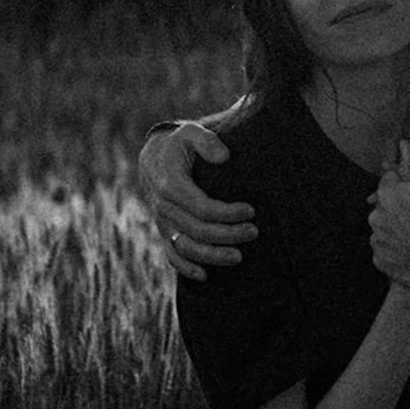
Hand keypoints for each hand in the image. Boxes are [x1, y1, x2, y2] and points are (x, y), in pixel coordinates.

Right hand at [138, 121, 256, 280]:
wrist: (155, 157)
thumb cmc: (180, 144)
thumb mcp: (191, 132)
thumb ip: (207, 141)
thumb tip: (224, 157)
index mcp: (171, 185)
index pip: (202, 207)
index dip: (228, 213)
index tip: (251, 210)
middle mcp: (164, 207)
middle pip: (198, 231)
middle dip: (228, 234)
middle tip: (254, 232)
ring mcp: (162, 222)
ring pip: (186, 248)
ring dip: (213, 256)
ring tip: (239, 257)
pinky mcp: (164, 231)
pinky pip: (171, 255)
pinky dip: (186, 268)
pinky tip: (205, 276)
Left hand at [369, 143, 409, 290]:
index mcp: (387, 194)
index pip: (390, 180)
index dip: (406, 184)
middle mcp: (376, 217)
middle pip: (386, 204)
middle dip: (401, 205)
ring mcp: (377, 240)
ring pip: (385, 227)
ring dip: (397, 227)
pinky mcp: (381, 260)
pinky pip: (386, 249)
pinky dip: (396, 247)